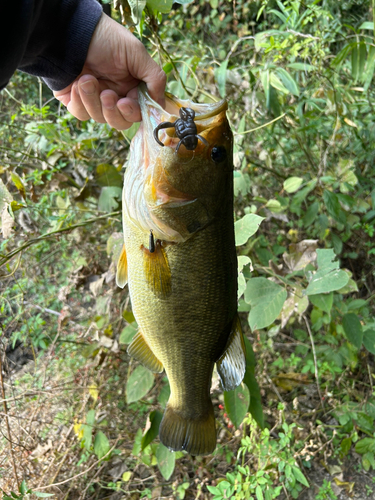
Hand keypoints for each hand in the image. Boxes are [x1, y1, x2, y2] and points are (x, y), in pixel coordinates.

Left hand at [53, 13, 165, 129]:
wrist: (70, 31)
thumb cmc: (106, 38)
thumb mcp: (136, 53)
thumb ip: (155, 78)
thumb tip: (161, 105)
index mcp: (132, 87)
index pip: (138, 112)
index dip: (132, 112)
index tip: (125, 102)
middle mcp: (116, 96)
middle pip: (120, 122)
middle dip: (113, 111)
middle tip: (107, 94)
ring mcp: (95, 100)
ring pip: (100, 118)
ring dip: (93, 100)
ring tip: (87, 79)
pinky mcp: (76, 101)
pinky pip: (81, 114)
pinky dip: (80, 101)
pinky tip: (77, 83)